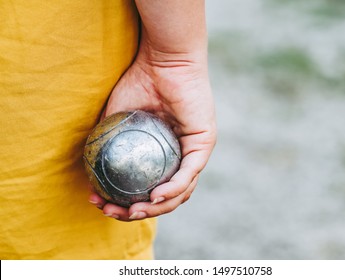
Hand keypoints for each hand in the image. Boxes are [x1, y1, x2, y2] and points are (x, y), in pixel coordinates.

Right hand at [88, 33, 216, 220]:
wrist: (160, 59)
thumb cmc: (138, 82)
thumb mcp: (115, 121)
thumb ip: (107, 146)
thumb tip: (90, 175)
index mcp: (163, 153)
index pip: (149, 186)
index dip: (127, 202)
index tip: (104, 205)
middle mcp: (181, 155)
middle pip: (166, 196)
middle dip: (140, 211)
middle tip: (115, 213)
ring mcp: (194, 151)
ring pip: (180, 192)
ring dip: (156, 208)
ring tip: (132, 211)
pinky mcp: (204, 143)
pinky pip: (189, 173)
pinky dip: (172, 189)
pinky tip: (153, 197)